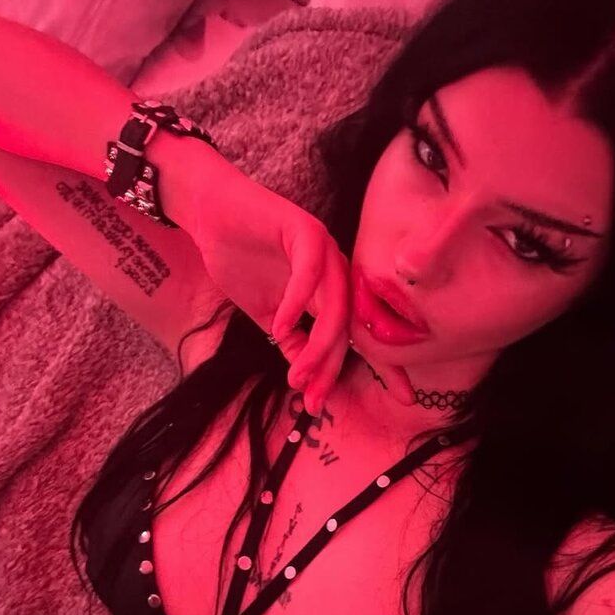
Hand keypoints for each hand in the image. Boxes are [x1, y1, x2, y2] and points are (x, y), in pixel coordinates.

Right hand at [187, 154, 413, 413]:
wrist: (210, 213)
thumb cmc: (239, 260)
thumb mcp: (268, 315)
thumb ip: (292, 343)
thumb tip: (307, 380)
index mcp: (333, 291)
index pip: (362, 334)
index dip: (387, 367)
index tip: (404, 399)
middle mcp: (337, 271)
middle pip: (350, 327)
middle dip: (334, 368)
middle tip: (317, 401)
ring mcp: (325, 250)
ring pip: (334, 306)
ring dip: (317, 346)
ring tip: (297, 375)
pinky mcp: (304, 231)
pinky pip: (308, 274)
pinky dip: (296, 304)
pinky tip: (281, 326)